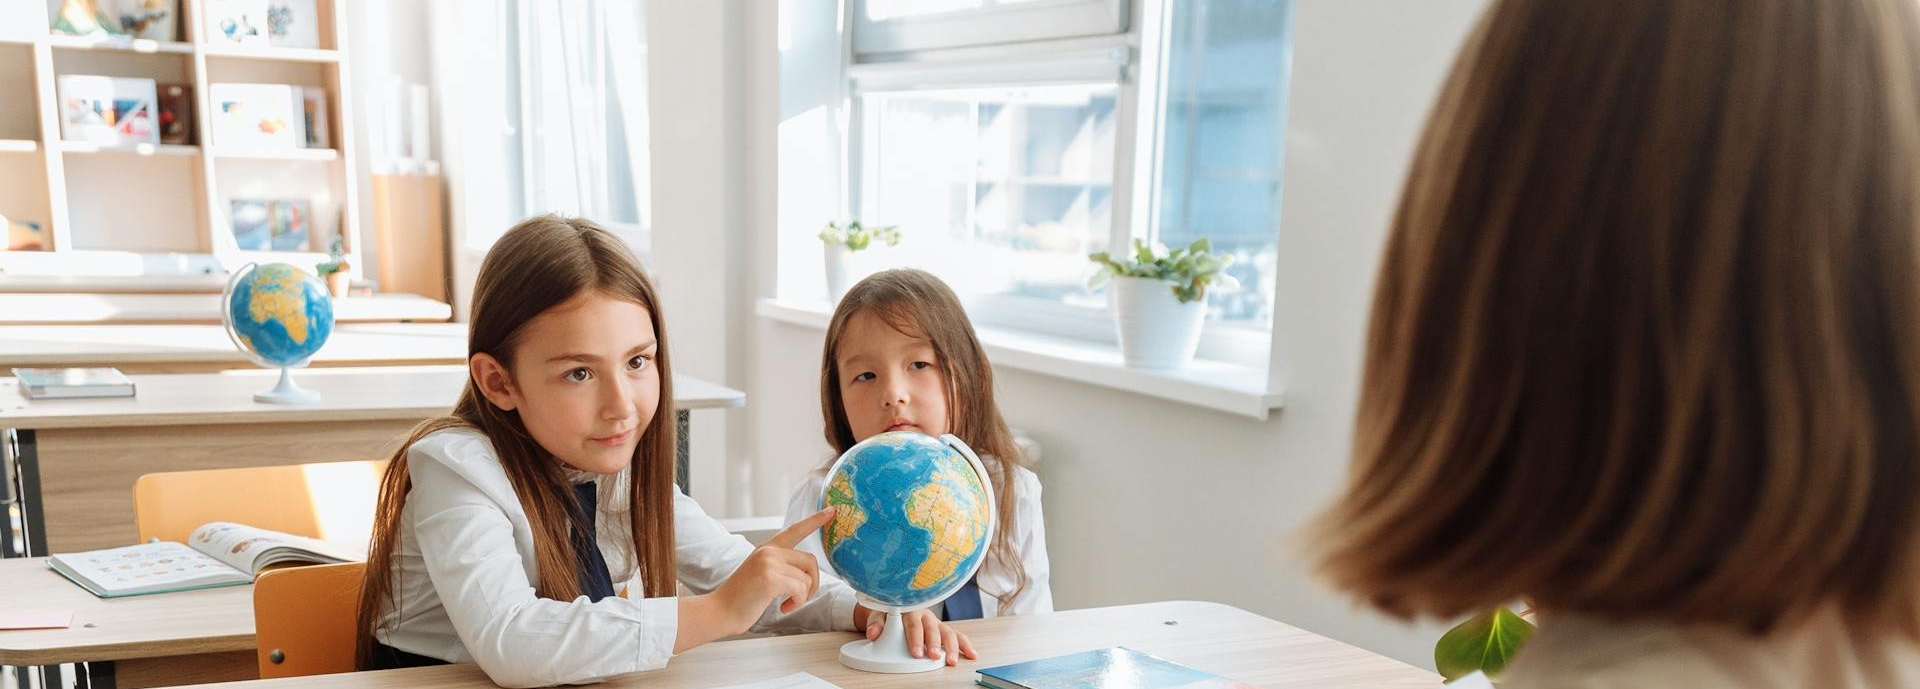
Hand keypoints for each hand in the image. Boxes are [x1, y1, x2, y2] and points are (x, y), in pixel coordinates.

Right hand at [684, 507, 833, 647]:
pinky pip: (801, 590)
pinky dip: (797, 603)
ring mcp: (769, 562)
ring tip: (786, 604)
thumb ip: (781, 567)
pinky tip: (784, 608)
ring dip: (802, 597)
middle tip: (800, 598)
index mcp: (767, 548)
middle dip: (812, 583)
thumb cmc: (741, 598)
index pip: (795, 530)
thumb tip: (807, 576)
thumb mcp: (761, 574)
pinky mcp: (770, 578)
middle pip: (810, 561)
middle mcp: (769, 551)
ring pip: (807, 578)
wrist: (720, 611)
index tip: (832, 511)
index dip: (815, 521)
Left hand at [865, 607, 977, 665]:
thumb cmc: (889, 611)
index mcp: (911, 609)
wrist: (897, 604)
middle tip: (934, 656)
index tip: (917, 652)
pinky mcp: (942, 629)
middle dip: (934, 644)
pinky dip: (964, 645)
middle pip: (933, 629)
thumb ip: (876, 623)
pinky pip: (957, 635)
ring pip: (947, 632)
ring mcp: (936, 622)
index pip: (913, 624)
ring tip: (951, 661)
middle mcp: (926, 614)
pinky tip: (971, 655)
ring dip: (951, 647)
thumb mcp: (879, 613)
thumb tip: (873, 634)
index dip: (916, 638)